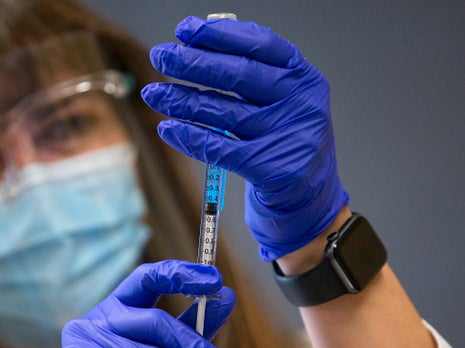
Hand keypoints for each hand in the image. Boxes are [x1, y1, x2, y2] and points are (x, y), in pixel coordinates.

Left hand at [141, 16, 348, 260]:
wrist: (309, 199)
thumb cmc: (286, 142)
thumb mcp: (282, 102)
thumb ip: (250, 75)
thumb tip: (197, 47)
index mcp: (303, 78)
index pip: (260, 45)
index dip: (220, 35)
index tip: (185, 31)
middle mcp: (298, 104)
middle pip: (237, 76)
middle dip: (192, 63)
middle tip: (160, 56)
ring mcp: (285, 137)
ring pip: (223, 112)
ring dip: (182, 100)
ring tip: (154, 93)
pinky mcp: (269, 169)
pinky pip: (219, 149)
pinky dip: (190, 138)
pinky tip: (167, 128)